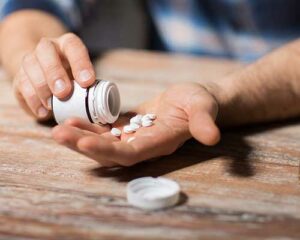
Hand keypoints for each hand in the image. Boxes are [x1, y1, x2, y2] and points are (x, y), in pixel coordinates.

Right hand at [13, 33, 95, 119]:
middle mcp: (47, 47)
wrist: (44, 72)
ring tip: (52, 106)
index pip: (73, 46)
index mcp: (67, 44)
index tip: (87, 82)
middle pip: (46, 51)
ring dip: (42, 88)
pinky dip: (33, 100)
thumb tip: (98, 104)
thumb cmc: (72, 76)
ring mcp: (30, 60)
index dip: (80, 63)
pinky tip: (43, 112)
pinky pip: (22, 86)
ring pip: (30, 67)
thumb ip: (88, 84)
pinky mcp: (19, 77)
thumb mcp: (83, 76)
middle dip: (54, 73)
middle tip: (64, 93)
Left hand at [52, 83, 220, 166]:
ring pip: (103, 142)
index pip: (130, 153)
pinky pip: (105, 129)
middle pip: (110, 152)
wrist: (193, 100)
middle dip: (84, 145)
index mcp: (159, 143)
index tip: (83, 143)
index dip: (107, 151)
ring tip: (58, 127)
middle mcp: (143, 145)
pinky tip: (72, 117)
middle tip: (58, 133)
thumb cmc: (200, 102)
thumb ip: (204, 122)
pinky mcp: (128, 126)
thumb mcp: (204, 107)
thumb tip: (213, 136)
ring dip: (81, 136)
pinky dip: (89, 125)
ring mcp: (134, 136)